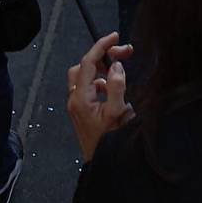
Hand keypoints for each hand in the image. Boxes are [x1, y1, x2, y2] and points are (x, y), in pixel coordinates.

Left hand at [66, 32, 134, 161]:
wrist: (103, 166)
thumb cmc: (110, 142)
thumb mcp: (117, 113)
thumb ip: (117, 86)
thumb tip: (116, 65)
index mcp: (80, 97)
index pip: (88, 62)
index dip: (101, 46)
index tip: (115, 36)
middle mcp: (75, 99)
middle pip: (85, 66)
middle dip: (104, 56)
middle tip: (126, 53)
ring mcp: (78, 105)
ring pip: (88, 77)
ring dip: (105, 70)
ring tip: (124, 71)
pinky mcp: (83, 111)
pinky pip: (92, 89)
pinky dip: (104, 83)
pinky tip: (118, 91)